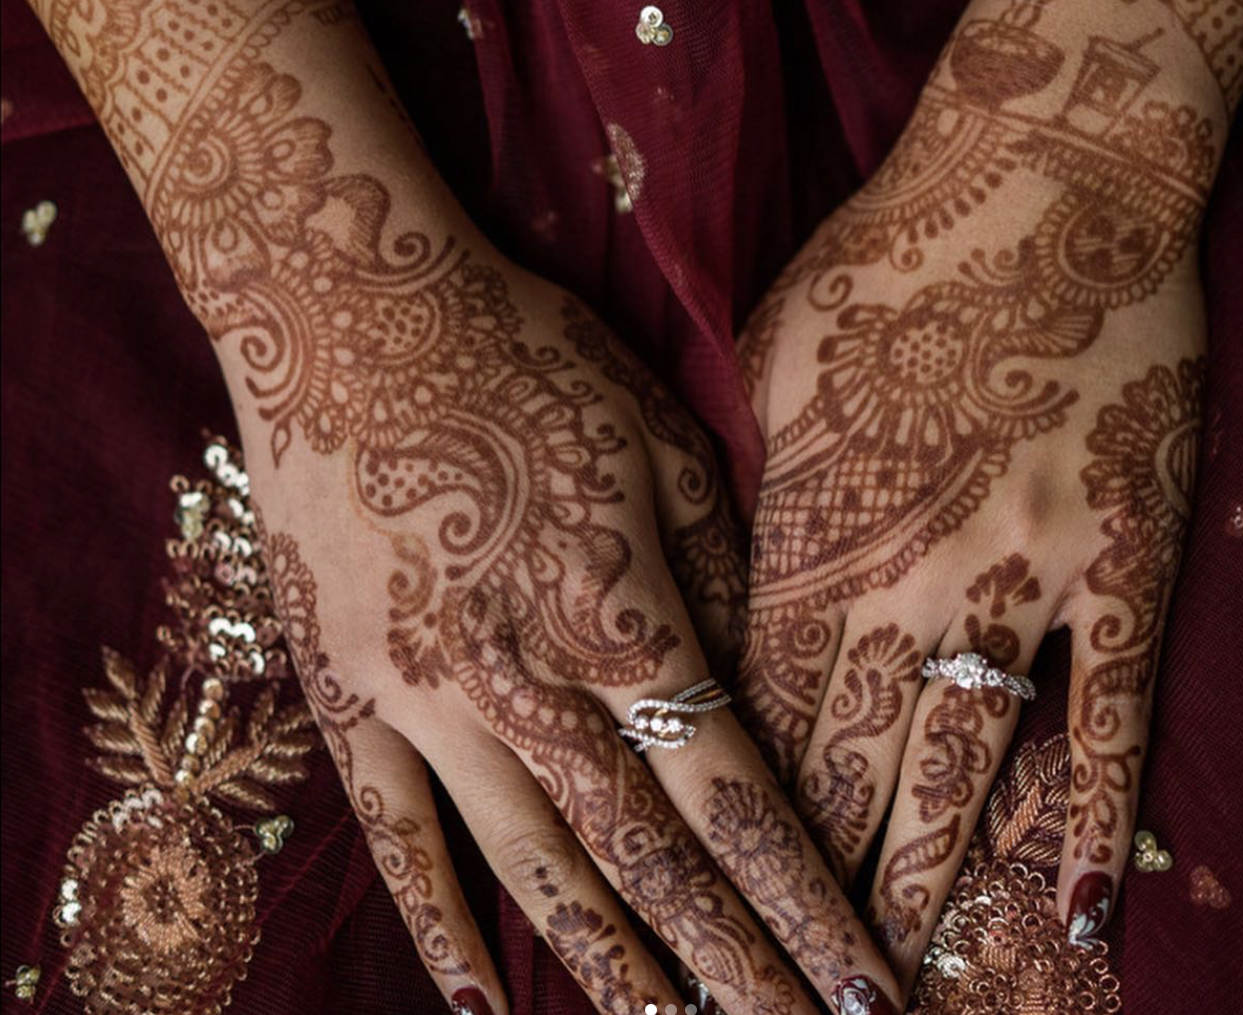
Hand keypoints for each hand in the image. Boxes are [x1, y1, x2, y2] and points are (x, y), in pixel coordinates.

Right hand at [176, 64, 902, 1014]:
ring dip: (615, 974)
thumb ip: (715, 562)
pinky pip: (399, 834)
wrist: (352, 319)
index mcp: (625, 620)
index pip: (737, 802)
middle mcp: (533, 690)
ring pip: (538, 873)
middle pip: (652, 865)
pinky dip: (441, 926)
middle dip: (736, 973)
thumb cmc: (520, 357)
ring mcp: (430, 703)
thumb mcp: (656, 435)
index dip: (807, 906)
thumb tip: (754, 666)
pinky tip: (484, 999)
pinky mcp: (351, 693)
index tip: (868, 990)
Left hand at [736, 15, 1208, 998]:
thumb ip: (753, 479)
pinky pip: (1110, 713)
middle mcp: (907, 576)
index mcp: (812, 527)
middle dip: (815, 881)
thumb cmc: (891, 256)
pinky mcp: (1121, 561)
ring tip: (902, 984)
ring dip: (929, 882)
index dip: (739, 808)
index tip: (718, 886)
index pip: (761, 706)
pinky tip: (1074, 909)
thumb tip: (733, 570)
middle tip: (793, 977)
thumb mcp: (775, 357)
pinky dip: (1092, 817)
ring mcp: (1021, 578)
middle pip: (850, 763)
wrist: (1044, 183)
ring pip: (966, 766)